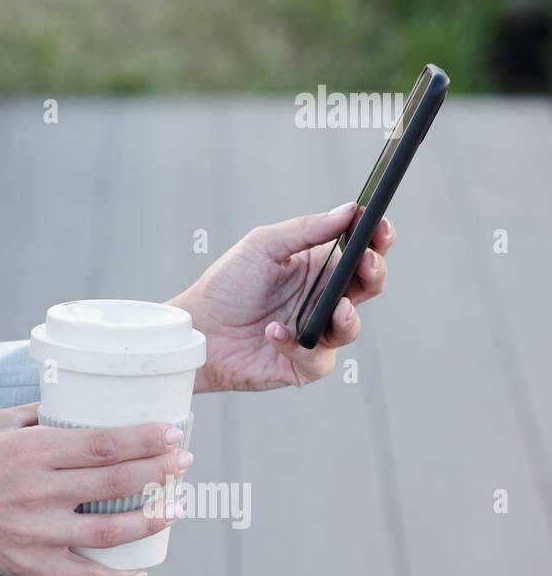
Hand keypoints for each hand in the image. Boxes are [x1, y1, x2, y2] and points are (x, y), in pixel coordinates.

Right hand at [0, 403, 191, 575]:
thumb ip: (36, 416)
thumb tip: (74, 405)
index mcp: (31, 451)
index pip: (104, 443)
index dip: (145, 438)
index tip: (173, 432)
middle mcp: (39, 490)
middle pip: (115, 481)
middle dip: (159, 470)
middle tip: (184, 462)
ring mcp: (36, 531)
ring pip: (109, 530)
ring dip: (150, 519)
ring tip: (175, 508)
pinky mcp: (29, 562)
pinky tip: (138, 569)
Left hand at [169, 202, 395, 392]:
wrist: (197, 328)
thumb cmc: (228, 285)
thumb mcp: (263, 246)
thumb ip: (305, 229)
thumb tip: (348, 210)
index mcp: (319, 267)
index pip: (360, 251)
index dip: (377, 239)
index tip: (380, 226)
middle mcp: (323, 299)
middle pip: (367, 287)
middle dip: (374, 273)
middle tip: (366, 263)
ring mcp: (316, 333)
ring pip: (351, 328)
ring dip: (347, 318)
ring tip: (336, 308)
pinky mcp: (302, 365)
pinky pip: (317, 359)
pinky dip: (297, 346)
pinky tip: (274, 332)